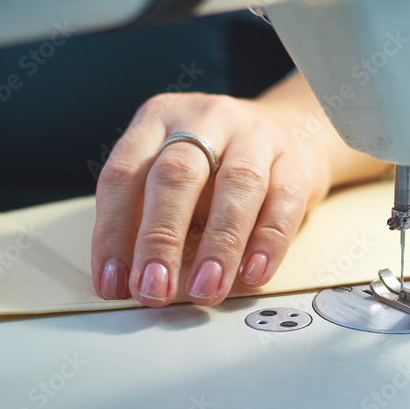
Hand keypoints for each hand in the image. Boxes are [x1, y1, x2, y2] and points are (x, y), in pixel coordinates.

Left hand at [92, 91, 332, 306]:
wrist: (291, 130)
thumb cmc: (219, 161)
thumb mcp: (174, 173)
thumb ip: (149, 214)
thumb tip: (130, 279)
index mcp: (159, 119)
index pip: (124, 174)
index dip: (113, 232)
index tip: (114, 283)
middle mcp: (205, 119)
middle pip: (176, 176)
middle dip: (160, 239)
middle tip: (153, 289)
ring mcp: (255, 136)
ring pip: (235, 187)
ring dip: (218, 246)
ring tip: (205, 289)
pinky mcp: (296, 161)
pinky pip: (283, 204)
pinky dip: (267, 244)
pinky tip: (252, 274)